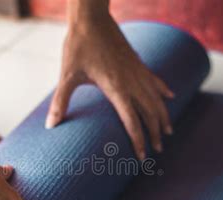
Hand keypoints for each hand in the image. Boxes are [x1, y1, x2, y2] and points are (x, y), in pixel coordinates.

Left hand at [46, 13, 173, 158]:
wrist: (91, 18)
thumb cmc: (78, 46)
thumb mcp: (67, 76)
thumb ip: (60, 101)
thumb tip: (51, 125)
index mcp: (116, 88)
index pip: (132, 121)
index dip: (138, 141)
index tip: (142, 157)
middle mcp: (132, 81)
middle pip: (150, 113)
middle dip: (154, 133)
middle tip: (157, 150)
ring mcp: (138, 71)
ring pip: (157, 98)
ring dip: (163, 116)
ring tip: (168, 131)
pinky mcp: (138, 62)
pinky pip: (155, 80)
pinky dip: (163, 91)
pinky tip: (170, 97)